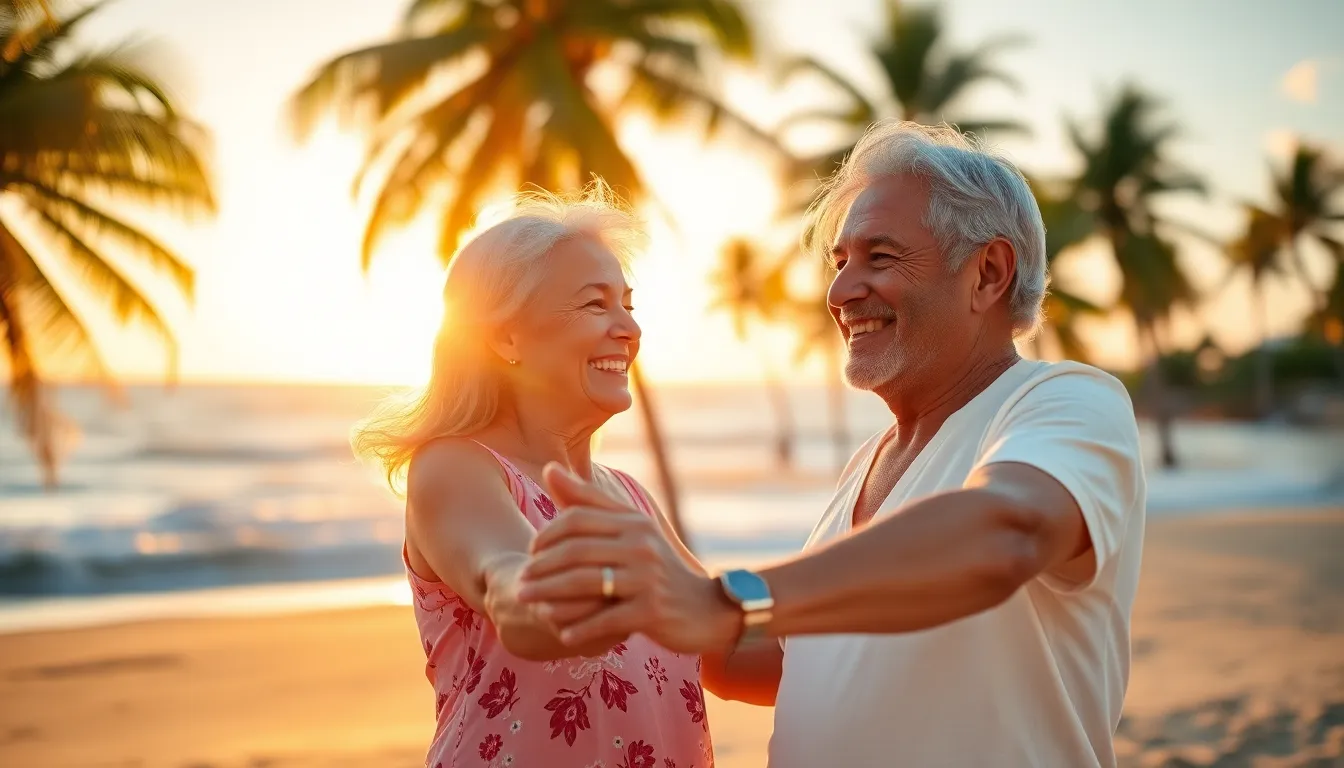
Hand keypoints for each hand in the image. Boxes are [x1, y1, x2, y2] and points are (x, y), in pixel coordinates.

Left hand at [518, 464, 740, 654]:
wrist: (705, 609)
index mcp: (633, 522)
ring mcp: (647, 578)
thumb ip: (588, 501)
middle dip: (541, 566)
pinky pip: (606, 618)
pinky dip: (581, 627)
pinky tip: (561, 634)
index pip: (578, 518)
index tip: (530, 552)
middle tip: (519, 581)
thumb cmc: (657, 567)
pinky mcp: (651, 611)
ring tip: (527, 603)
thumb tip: (550, 468)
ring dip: (549, 595)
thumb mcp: (629, 530)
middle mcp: (641, 545)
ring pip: (585, 583)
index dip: (547, 534)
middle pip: (576, 550)